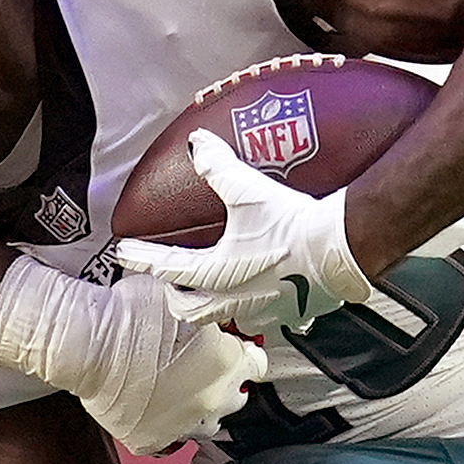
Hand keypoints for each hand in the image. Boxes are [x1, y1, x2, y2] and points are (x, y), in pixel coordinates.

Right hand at [86, 318, 266, 456]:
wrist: (90, 344)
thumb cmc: (131, 313)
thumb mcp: (180, 297)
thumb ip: (202, 314)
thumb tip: (202, 315)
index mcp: (229, 361)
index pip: (255, 364)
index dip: (239, 354)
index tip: (228, 349)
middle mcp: (214, 399)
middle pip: (234, 397)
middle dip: (220, 383)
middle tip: (196, 367)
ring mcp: (185, 425)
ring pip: (204, 424)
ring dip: (194, 408)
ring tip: (172, 391)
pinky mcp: (152, 442)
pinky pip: (165, 439)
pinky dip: (159, 426)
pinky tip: (146, 408)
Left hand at [109, 131, 374, 322]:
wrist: (340, 250)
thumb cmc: (292, 225)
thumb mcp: (248, 191)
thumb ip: (217, 166)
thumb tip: (197, 144)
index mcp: (214, 274)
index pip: (165, 267)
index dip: (140, 258)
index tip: (123, 254)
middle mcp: (232, 300)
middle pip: (189, 309)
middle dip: (176, 297)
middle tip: (170, 284)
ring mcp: (260, 312)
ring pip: (223, 319)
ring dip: (212, 308)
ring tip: (212, 295)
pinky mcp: (289, 314)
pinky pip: (264, 319)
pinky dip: (255, 309)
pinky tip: (262, 297)